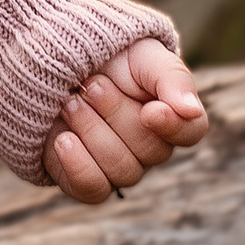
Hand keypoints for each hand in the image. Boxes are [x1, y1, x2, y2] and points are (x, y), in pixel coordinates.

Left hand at [44, 38, 208, 205]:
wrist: (54, 59)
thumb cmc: (107, 56)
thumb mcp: (143, 55)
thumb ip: (171, 78)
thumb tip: (191, 110)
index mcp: (171, 114)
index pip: (191, 132)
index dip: (173, 126)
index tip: (150, 110)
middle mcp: (150, 147)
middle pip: (150, 150)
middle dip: (115, 112)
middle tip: (92, 84)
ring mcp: (118, 166)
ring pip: (122, 170)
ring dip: (92, 130)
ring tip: (70, 102)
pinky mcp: (84, 179)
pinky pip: (92, 189)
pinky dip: (78, 165)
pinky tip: (63, 139)